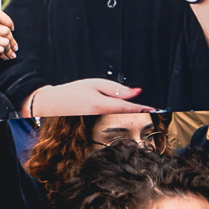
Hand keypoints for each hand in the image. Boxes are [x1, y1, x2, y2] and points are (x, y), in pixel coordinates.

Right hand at [27, 77, 153, 116]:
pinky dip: (120, 115)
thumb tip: (137, 92)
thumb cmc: (73, 91)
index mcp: (101, 105)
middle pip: (125, 114)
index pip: (128, 107)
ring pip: (119, 117)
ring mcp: (97, 122)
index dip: (143, 108)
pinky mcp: (94, 124)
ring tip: (143, 108)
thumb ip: (116, 89)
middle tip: (156, 108)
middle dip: (140, 111)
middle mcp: (101, 116)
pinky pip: (111, 119)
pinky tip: (125, 111)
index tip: (156, 108)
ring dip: (131, 113)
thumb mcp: (94, 84)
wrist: (52, 104)